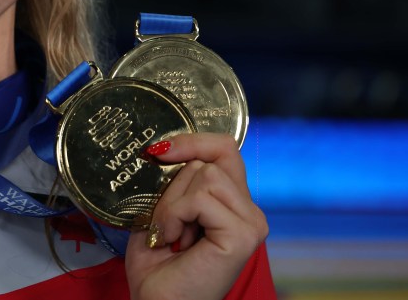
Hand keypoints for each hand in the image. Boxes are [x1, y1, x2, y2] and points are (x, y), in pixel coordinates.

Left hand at [124, 133, 268, 299]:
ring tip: (170, 234)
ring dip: (172, 204)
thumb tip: (164, 148)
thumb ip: (175, 181)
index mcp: (232, 202)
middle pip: (208, 162)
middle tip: (166, 225)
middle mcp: (249, 211)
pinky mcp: (243, 234)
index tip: (158, 151)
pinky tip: (174, 240)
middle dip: (172, 189)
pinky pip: (201, 199)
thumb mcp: (162, 210)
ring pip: (205, 175)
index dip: (193, 141)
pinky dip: (175, 215)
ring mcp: (250, 222)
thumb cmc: (157, 266)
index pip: (224, 149)